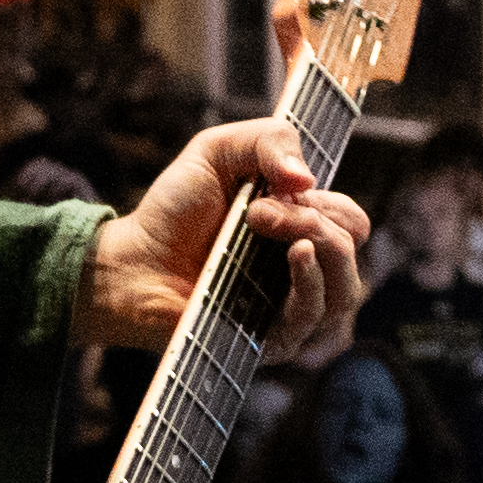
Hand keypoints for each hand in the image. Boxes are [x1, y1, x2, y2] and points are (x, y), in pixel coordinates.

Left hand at [90, 120, 364, 361]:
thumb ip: (267, 140)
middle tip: (259, 211)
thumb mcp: (216, 152)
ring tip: (269, 226)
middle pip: (350, 252)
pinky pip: (312, 321)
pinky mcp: (270, 342)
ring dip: (318, 248)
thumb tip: (307, 178)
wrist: (131, 260)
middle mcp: (303, 274)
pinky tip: (293, 256)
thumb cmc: (173, 210)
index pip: (351, 223)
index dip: (327, 203)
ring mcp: (289, 312)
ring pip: (344, 291)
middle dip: (315, 221)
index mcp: (300, 231)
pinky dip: (310, 284)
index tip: (282, 187)